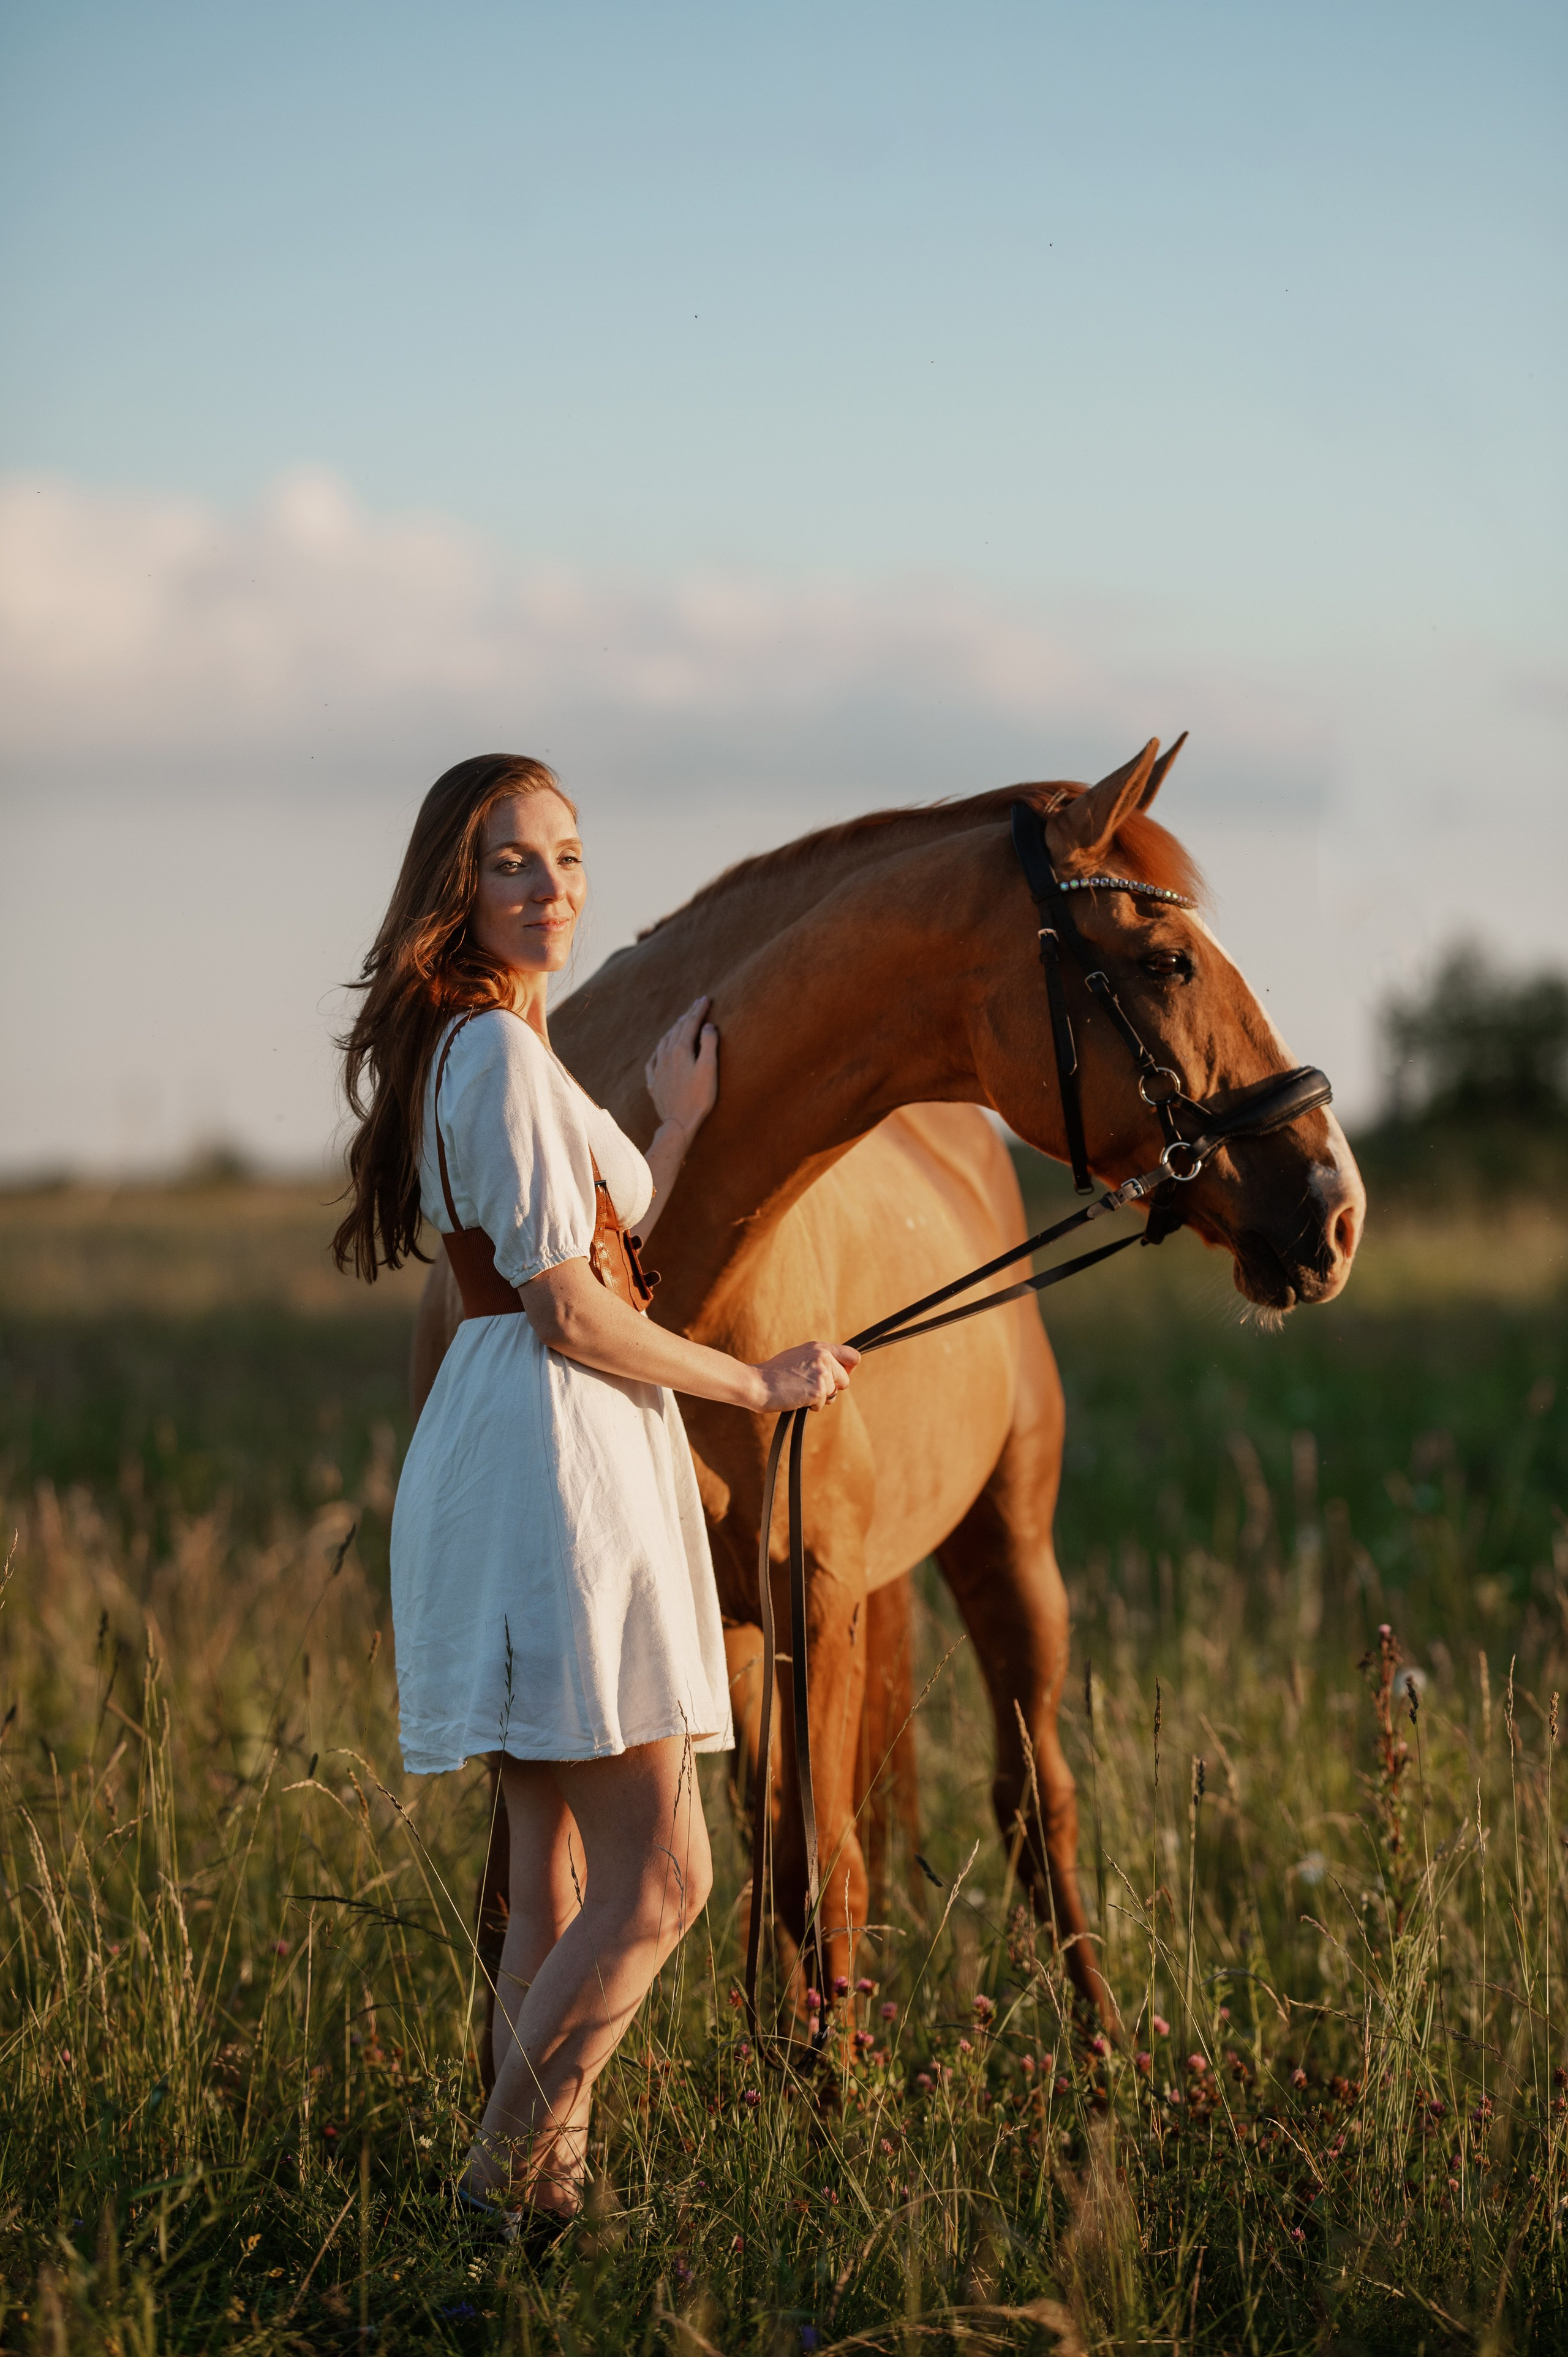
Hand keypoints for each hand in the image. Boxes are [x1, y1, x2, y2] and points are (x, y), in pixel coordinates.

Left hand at [645, 996, 718, 1146]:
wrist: (679, 1123)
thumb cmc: (698, 1098)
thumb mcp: (709, 1069)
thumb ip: (709, 1044)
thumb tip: (708, 1026)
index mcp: (680, 1050)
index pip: (690, 1024)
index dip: (698, 1010)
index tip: (706, 999)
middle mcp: (666, 1056)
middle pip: (676, 1030)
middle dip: (687, 1016)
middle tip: (697, 1005)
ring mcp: (658, 1069)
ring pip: (663, 1042)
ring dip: (673, 1030)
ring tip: (681, 1023)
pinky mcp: (654, 1083)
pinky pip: (653, 1060)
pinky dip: (659, 1050)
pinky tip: (660, 1050)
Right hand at [751, 1340, 859, 1412]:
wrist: (757, 1383)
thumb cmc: (774, 1373)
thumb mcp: (799, 1357)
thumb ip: (819, 1359)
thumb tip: (839, 1370)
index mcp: (819, 1347)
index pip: (852, 1356)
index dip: (848, 1369)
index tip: (838, 1376)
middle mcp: (823, 1357)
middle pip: (845, 1380)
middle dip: (831, 1388)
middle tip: (809, 1386)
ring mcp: (822, 1373)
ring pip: (834, 1394)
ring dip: (820, 1398)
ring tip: (799, 1391)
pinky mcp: (818, 1390)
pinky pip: (822, 1404)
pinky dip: (811, 1406)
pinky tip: (796, 1397)